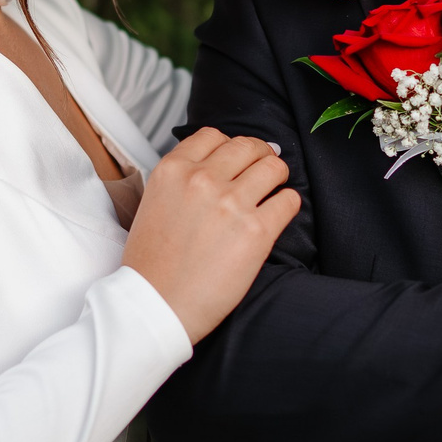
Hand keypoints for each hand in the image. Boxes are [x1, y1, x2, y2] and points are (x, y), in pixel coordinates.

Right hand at [122, 129, 300, 342]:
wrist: (156, 306)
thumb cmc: (152, 265)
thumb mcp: (152, 205)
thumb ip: (180, 181)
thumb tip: (214, 168)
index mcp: (173, 171)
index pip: (213, 135)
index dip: (230, 146)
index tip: (237, 158)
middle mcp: (202, 180)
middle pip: (247, 146)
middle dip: (259, 155)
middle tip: (263, 169)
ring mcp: (231, 204)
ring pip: (273, 167)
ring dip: (277, 177)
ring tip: (273, 191)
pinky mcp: (256, 232)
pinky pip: (289, 200)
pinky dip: (287, 204)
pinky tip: (277, 215)